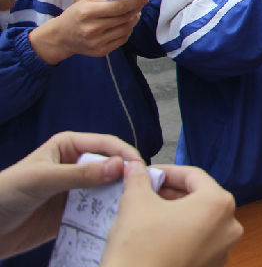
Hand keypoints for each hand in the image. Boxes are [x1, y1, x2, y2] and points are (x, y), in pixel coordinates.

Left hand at [0, 132, 140, 259]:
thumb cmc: (6, 192)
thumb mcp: (43, 179)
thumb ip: (80, 174)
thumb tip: (119, 167)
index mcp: (70, 146)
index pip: (106, 145)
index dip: (125, 154)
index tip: (141, 169)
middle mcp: (77, 165)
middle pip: (112, 167)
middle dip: (128, 176)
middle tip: (144, 188)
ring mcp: (77, 189)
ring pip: (108, 189)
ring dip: (121, 196)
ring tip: (136, 205)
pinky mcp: (75, 211)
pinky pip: (98, 210)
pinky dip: (109, 214)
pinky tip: (118, 219)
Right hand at [28, 0, 146, 64]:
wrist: (61, 37)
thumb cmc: (76, 15)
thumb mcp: (86, 1)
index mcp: (87, 12)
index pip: (118, 6)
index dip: (134, 2)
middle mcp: (92, 29)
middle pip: (124, 18)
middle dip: (135, 10)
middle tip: (140, 4)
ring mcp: (96, 42)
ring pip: (125, 29)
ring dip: (133, 20)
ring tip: (134, 14)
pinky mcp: (101, 51)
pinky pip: (122, 39)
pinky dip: (127, 31)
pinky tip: (126, 24)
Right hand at [102, 163, 242, 266]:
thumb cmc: (141, 250)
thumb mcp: (136, 203)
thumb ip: (139, 179)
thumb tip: (135, 168)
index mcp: (219, 204)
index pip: (194, 176)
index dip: (168, 171)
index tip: (150, 173)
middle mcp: (229, 226)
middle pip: (200, 197)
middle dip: (172, 192)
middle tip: (148, 191)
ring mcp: (223, 250)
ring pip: (200, 220)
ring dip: (177, 212)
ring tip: (151, 211)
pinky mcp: (211, 266)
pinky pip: (199, 241)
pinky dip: (182, 232)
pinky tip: (159, 233)